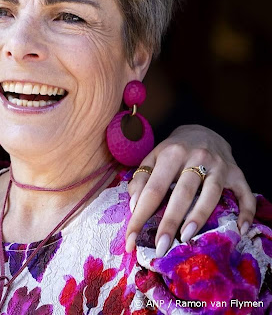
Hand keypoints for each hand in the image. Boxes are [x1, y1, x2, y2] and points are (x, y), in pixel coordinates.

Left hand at [124, 124, 254, 254]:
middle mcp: (196, 158)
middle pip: (182, 193)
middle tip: (160, 246)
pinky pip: (245, 194)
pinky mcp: (237, 174)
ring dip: (199, 216)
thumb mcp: (152, 158)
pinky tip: (241, 229)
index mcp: (171, 154)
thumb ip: (141, 179)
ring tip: (186, 238)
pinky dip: (246, 212)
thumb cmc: (173, 151)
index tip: (130, 239)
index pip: (152, 189)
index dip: (140, 215)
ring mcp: (219, 166)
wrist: (203, 131)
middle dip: (170, 221)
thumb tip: (135, 206)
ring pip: (211, 193)